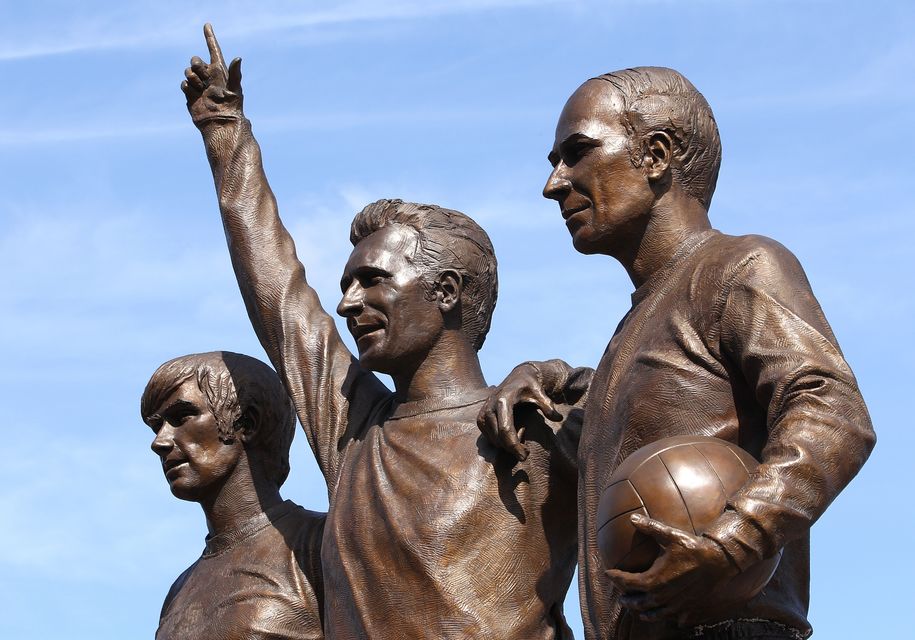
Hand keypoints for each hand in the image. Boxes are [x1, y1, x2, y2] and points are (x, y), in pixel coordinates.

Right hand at [182, 23, 243, 125]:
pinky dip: (188, 88)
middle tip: (205, 78)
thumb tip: (238, 58)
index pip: (213, 50)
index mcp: (220, 71)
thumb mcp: (235, 88)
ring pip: (188, 71)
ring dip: (193, 79)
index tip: (207, 25)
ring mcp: (199, 84)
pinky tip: (196, 95)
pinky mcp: (191, 93)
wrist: (220, 123)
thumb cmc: (232, 106)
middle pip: (195, 60)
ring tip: (202, 89)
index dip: (209, 37)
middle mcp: (208, 76)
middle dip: (197, 66)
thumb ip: (236, 73)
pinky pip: (183, 84)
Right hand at [476, 363, 561, 460]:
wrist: (517, 378)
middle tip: (526, 449)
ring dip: (507, 444)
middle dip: (513, 448)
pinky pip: (489, 438)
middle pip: (499, 439)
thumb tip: (558, 418)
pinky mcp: (480, 419)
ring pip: (493, 441)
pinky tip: (511, 433)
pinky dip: (500, 441)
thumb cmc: (530, 387)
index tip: (524, 456)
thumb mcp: (541, 394)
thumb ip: (548, 406)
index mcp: (503, 400)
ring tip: (521, 434)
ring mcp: (483, 413)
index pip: (506, 429)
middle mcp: (489, 407)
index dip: (514, 446)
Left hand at [606, 514, 738, 625]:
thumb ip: (650, 527)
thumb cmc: (693, 548)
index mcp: (653, 580)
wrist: (718, 563)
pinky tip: (660, 613)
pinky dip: (660, 616)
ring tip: (635, 608)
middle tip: (620, 596)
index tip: (608, 573)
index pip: (627, 582)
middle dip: (626, 599)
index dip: (615, 578)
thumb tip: (632, 518)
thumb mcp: (670, 536)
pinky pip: (669, 617)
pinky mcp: (685, 609)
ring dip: (641, 611)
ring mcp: (673, 605)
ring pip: (652, 614)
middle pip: (636, 602)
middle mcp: (661, 596)